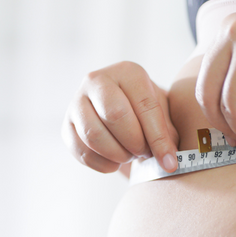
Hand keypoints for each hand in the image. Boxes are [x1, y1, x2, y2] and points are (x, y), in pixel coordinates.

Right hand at [63, 61, 178, 173]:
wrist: (121, 112)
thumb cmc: (145, 113)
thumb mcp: (163, 114)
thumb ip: (167, 134)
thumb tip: (168, 162)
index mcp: (127, 72)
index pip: (144, 105)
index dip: (158, 138)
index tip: (169, 163)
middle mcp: (97, 80)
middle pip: (114, 115)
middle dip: (134, 143)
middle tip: (144, 153)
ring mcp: (77, 102)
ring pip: (93, 135)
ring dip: (118, 154)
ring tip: (130, 155)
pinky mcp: (66, 126)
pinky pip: (82, 151)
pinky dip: (103, 164)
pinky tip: (115, 162)